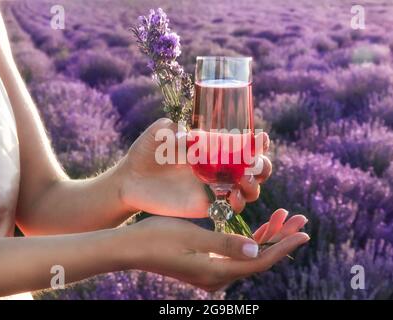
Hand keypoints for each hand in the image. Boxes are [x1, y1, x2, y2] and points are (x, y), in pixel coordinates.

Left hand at [117, 118, 272, 217]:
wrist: (129, 181)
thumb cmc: (146, 151)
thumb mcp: (159, 133)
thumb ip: (175, 129)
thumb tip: (192, 137)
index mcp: (212, 146)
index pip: (244, 144)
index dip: (259, 142)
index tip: (261, 139)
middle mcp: (219, 167)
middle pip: (254, 168)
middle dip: (263, 166)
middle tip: (256, 164)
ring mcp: (214, 187)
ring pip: (248, 189)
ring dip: (254, 186)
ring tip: (245, 181)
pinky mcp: (206, 205)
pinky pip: (230, 207)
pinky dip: (238, 203)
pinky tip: (232, 198)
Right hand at [118, 214, 308, 290]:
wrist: (129, 248)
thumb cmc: (157, 238)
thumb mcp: (192, 237)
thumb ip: (227, 245)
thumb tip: (258, 253)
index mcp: (216, 271)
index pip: (261, 261)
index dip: (284, 246)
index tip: (304, 232)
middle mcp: (217, 276)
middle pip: (259, 259)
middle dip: (280, 238)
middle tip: (300, 218)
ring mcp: (212, 271)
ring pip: (249, 255)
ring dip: (267, 237)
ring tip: (284, 217)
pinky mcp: (206, 263)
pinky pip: (236, 253)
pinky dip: (249, 240)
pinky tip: (259, 228)